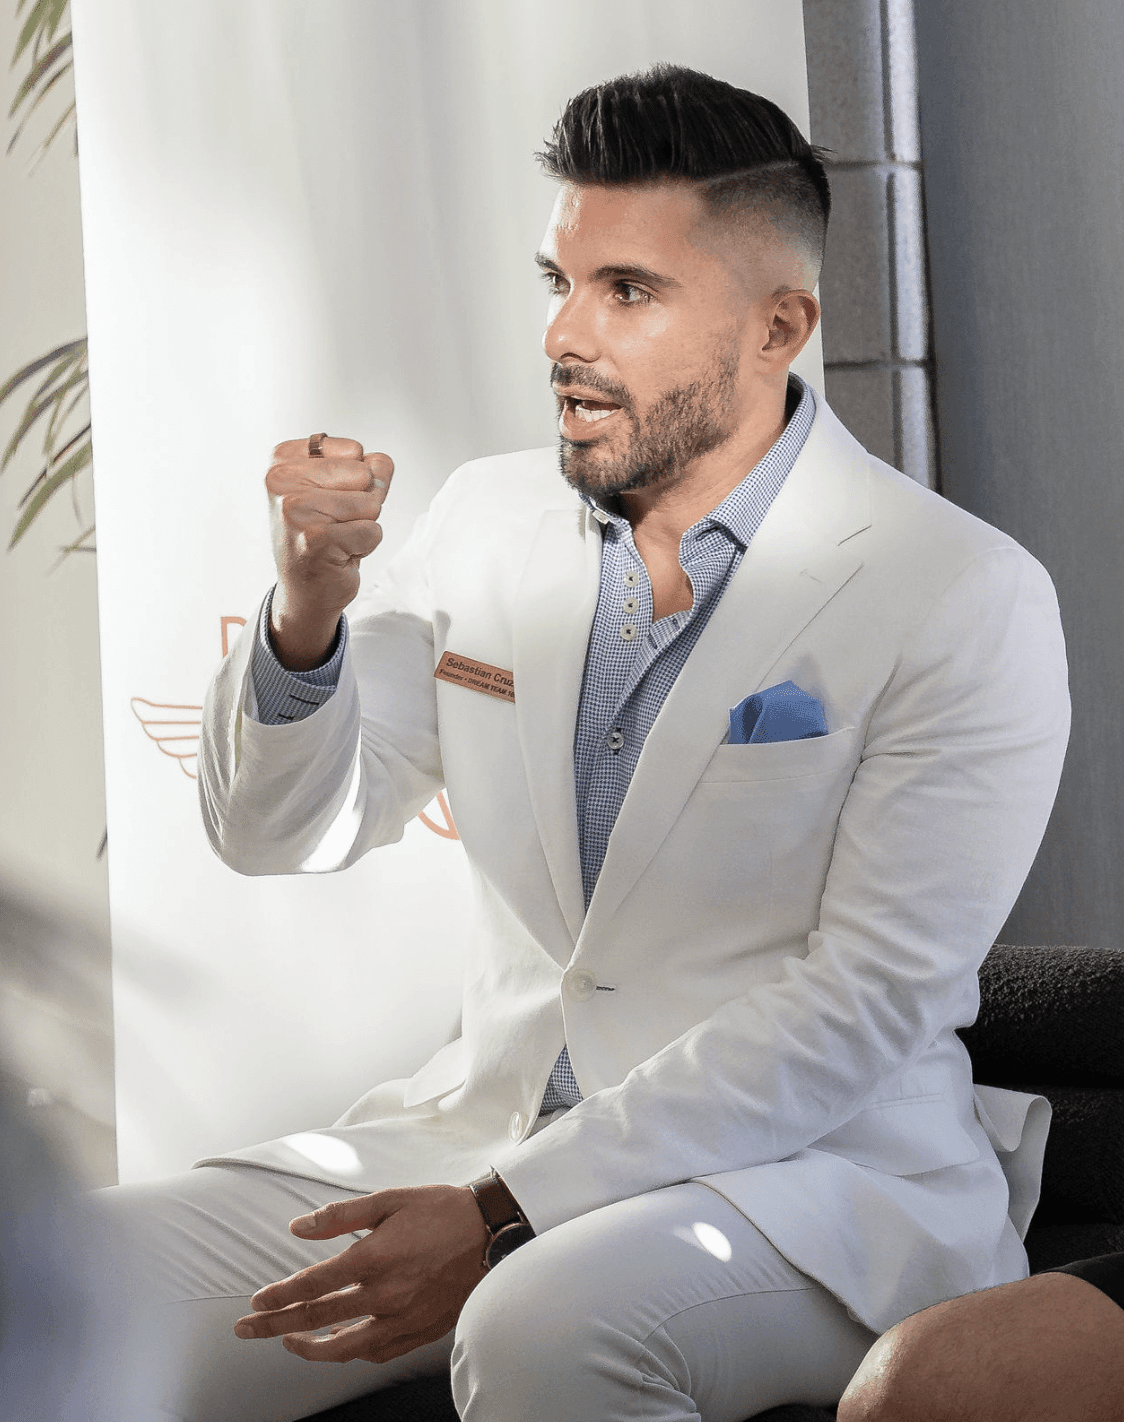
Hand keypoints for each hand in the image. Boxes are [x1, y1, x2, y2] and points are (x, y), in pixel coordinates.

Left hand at [232, 1184, 487, 1363]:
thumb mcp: (389, 1199)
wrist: (492, 1232)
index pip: (312, 1286)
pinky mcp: (420, 1331)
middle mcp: (384, 1295)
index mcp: (373, 1259)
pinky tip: (338, 1346)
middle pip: (318, 1320)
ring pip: (344, 1348)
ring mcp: (403, 1318)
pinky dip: (350, 1353)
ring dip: (309, 1348)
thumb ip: (341, 1216)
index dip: (278, 1297)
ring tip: (287, 1343)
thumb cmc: (442, 1210)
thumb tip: (298, 1227)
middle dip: (275, 1326)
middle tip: (247, 1330)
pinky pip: (376, 1353)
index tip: (255, 1303)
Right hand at [265, 434, 393, 668]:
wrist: (304, 589)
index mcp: (283, 459)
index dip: (355, 480)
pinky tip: (339, 554)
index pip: (354, 450)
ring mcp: (296, 510)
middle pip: (364, 475)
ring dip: (363, 525)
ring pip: (370, 503)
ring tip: (337, 537)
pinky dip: (365, 546)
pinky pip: (372, 531)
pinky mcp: (316, 538)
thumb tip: (382, 464)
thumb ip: (368, 469)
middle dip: (362, 503)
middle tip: (335, 523)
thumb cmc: (322, 535)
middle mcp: (282, 481)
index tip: (328, 501)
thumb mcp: (343, 490)